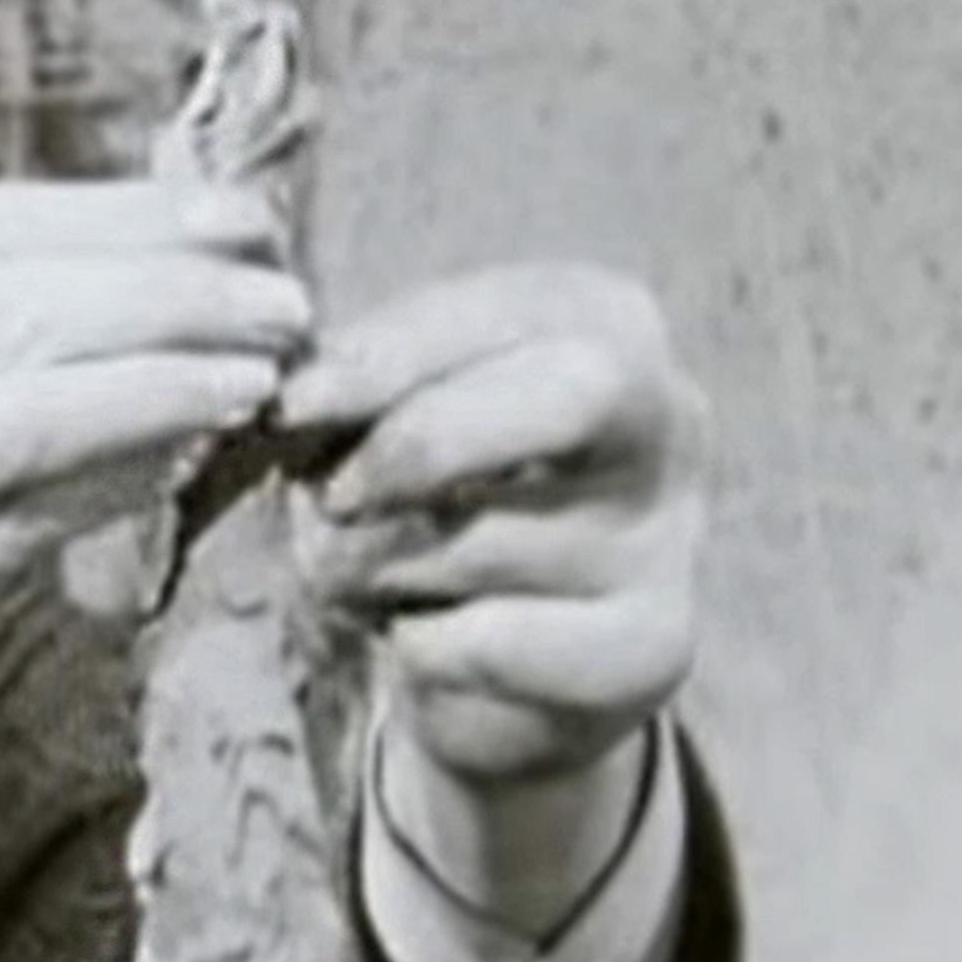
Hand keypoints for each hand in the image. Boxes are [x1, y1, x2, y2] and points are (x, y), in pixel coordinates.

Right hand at [0, 178, 308, 933]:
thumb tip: (101, 350)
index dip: (128, 212)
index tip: (234, 214)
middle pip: (24, 269)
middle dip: (173, 268)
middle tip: (284, 273)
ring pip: (26, 349)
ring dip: (168, 343)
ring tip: (271, 345)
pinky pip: (1, 460)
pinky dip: (111, 430)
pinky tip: (190, 427)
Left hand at [281, 263, 707, 792]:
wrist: (511, 649)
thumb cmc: (435, 485)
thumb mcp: (392, 406)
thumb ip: (356, 386)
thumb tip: (299, 403)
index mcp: (601, 321)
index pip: (508, 312)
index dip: (391, 358)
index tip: (293, 405)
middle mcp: (667, 419)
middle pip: (572, 397)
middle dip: (426, 444)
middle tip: (332, 497)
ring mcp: (669, 539)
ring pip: (498, 541)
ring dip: (382, 565)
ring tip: (354, 572)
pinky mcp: (650, 646)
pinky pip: (495, 644)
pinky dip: (420, 643)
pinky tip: (418, 629)